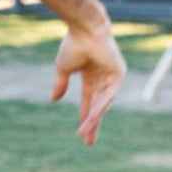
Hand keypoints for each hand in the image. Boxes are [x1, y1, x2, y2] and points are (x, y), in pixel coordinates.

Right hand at [50, 23, 125, 146]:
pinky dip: (99, 107)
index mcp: (91, 75)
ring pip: (102, 103)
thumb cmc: (73, 45)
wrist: (83, 30)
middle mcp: (103, 78)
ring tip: (85, 133)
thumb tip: (53, 100)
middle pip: (98, 106)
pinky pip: (108, 95)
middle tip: (87, 142)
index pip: (89, 100)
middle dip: (92, 124)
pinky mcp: (118, 74)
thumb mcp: (63, 69)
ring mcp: (112, 77)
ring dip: (93, 119)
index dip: (85, 116)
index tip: (81, 132)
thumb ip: (60, 85)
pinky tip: (92, 118)